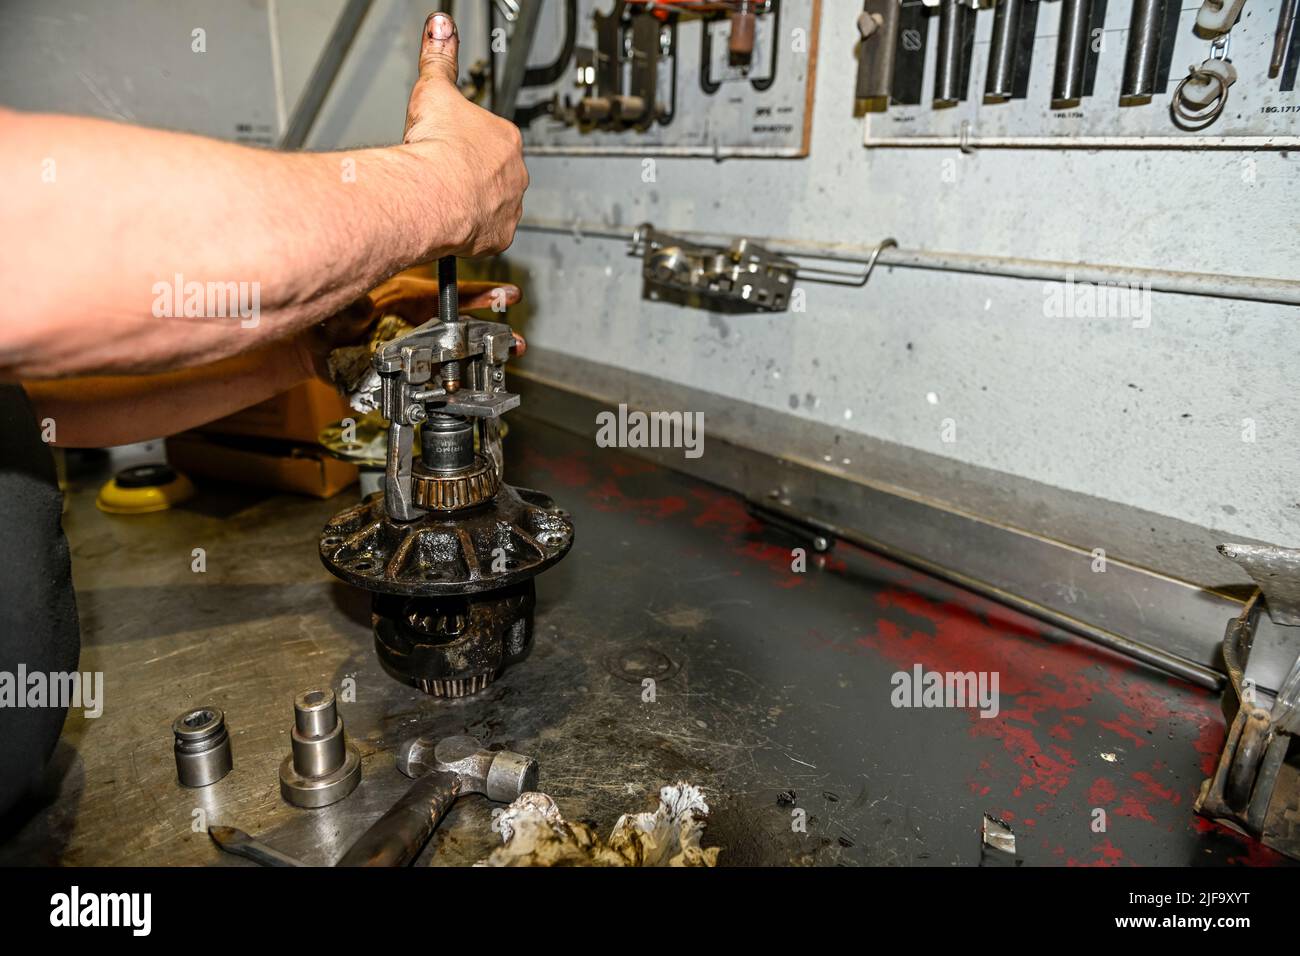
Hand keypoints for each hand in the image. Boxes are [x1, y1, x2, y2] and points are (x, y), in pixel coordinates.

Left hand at [293, 272, 524, 379]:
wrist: (315, 350)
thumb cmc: (329, 322)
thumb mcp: (339, 312)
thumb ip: (351, 310)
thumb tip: (362, 310)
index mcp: (407, 299)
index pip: (447, 295)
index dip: (480, 294)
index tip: (508, 294)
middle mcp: (416, 322)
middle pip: (459, 326)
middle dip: (490, 334)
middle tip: (515, 342)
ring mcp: (414, 347)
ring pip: (453, 353)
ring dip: (480, 359)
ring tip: (506, 358)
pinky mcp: (407, 370)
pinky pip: (434, 378)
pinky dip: (451, 383)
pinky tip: (469, 385)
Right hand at [404, 12, 527, 257]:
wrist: (430, 195)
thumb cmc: (435, 147)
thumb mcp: (434, 89)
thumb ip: (439, 58)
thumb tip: (440, 27)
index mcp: (506, 138)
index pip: (491, 138)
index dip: (467, 142)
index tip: (449, 146)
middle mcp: (515, 173)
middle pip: (495, 172)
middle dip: (472, 173)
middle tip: (444, 173)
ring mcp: (510, 207)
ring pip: (494, 204)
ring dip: (473, 202)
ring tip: (445, 198)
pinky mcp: (499, 236)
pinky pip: (488, 233)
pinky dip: (472, 230)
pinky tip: (452, 223)